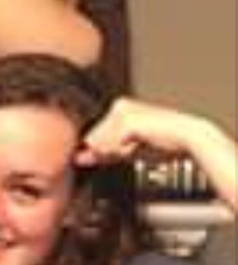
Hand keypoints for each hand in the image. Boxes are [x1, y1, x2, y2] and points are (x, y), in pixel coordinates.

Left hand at [77, 97, 206, 165]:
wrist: (188, 137)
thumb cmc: (161, 142)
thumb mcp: (126, 148)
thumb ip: (101, 153)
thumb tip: (78, 159)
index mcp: (117, 107)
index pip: (91, 136)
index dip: (103, 149)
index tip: (126, 147)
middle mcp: (117, 105)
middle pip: (92, 141)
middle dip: (110, 151)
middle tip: (135, 146)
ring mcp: (121, 111)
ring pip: (99, 145)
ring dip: (116, 153)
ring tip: (139, 144)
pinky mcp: (127, 121)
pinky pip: (110, 147)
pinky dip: (123, 152)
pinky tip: (140, 144)